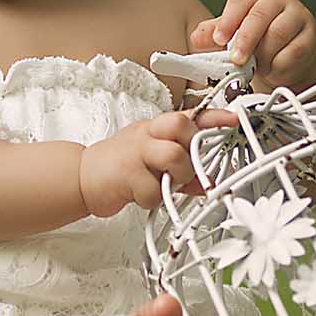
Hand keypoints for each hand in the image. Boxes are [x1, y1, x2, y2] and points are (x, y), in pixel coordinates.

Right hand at [78, 107, 240, 218]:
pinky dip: (152, 199)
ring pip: (174, 157)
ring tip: (163, 184)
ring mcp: (135, 152)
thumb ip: (179, 169)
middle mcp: (146, 135)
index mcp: (154, 129)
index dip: (214, 117)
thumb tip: (206, 182)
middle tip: (184, 168)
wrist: (82, 177)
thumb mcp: (150, 160)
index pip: (189, 116)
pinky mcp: (125, 173)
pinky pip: (154, 190)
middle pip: (182, 127)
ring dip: (176, 176)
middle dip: (191, 150)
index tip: (233, 120)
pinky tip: (141, 195)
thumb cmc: (119, 166)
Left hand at [192, 0, 315, 92]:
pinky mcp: (312, 35)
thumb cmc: (257, 40)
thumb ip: (213, 34)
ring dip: (263, 56)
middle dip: (245, 40)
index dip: (228, 20)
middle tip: (236, 59)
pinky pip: (294, 52)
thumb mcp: (232, 34)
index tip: (219, 39)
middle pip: (260, 15)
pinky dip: (279, 65)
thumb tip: (197, 38)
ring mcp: (299, 15)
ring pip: (277, 35)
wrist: (287, 57)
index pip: (241, 0)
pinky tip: (273, 68)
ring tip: (256, 65)